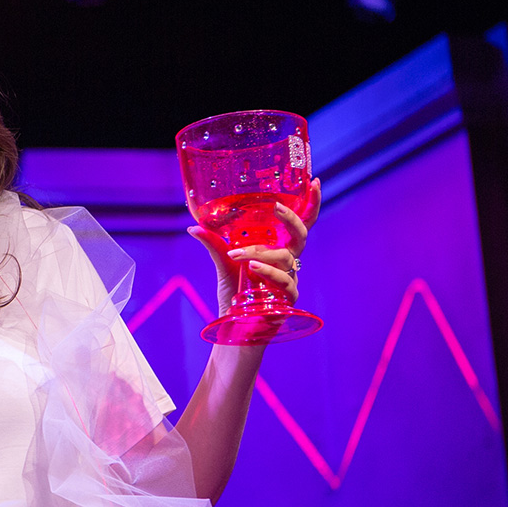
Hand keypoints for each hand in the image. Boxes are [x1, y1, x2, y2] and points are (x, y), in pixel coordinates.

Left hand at [189, 178, 318, 315]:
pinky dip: (268, 273)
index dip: (309, 203)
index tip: (313, 181)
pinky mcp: (288, 298)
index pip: (300, 223)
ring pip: (286, 258)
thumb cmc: (235, 293)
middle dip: (291, 218)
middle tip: (275, 207)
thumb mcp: (224, 264)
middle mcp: (288, 261)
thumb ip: (215, 245)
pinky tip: (252, 269)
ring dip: (262, 253)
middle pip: (300, 235)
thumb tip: (194, 227)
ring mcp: (291, 279)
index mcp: (278, 248)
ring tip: (239, 254)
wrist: (235, 325)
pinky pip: (285, 282)